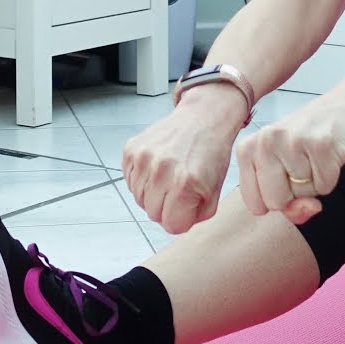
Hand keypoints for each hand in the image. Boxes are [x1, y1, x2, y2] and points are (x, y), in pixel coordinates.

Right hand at [121, 90, 244, 234]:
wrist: (203, 118)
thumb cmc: (211, 154)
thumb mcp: (215, 191)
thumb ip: (195, 216)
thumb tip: (174, 224)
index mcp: (185, 183)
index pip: (171, 226)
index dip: (181, 218)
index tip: (188, 203)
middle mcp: (161, 170)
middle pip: (153, 214)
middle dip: (167, 206)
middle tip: (179, 188)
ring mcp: (143, 158)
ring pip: (138, 199)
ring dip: (152, 193)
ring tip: (169, 175)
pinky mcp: (131, 149)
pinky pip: (130, 180)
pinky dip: (142, 178)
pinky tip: (157, 166)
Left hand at [237, 97, 344, 224]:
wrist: (342, 108)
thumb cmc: (307, 142)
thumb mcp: (284, 172)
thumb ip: (288, 206)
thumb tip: (310, 208)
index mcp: (247, 149)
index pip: (255, 205)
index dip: (277, 200)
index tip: (286, 177)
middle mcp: (265, 142)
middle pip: (276, 203)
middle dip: (295, 195)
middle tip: (303, 166)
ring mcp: (293, 141)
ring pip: (303, 196)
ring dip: (315, 183)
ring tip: (316, 157)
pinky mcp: (321, 145)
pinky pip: (325, 186)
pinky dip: (331, 177)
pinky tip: (329, 155)